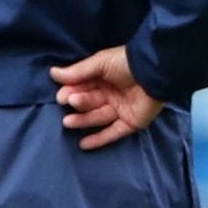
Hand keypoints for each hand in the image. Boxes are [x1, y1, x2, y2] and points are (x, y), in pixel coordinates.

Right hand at [50, 45, 164, 150]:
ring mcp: (121, 109)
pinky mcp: (131, 122)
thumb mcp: (100, 63)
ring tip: (68, 122)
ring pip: (98, 117)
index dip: (71, 92)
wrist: (153, 71)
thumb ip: (78, 71)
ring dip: (83, 120)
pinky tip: (83, 144)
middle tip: (69, 103)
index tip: (61, 97)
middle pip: (90, 103)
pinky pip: (113, 133)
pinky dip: (99, 139)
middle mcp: (111, 95)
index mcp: (103, 79)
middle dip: (78, 104)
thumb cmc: (126, 63)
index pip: (82, 88)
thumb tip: (53, 73)